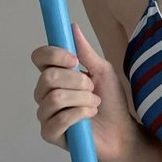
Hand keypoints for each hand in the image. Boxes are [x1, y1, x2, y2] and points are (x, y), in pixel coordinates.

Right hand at [31, 21, 136, 161]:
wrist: (122, 132)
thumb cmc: (111, 103)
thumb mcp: (102, 71)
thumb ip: (86, 52)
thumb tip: (72, 27)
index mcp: (55, 75)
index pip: (39, 57)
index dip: (53, 55)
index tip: (74, 60)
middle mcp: (45, 93)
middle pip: (48, 78)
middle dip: (77, 81)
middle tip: (92, 89)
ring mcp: (46, 114)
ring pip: (55, 98)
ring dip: (82, 99)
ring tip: (95, 104)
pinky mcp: (50, 134)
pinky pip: (58, 119)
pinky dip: (80, 114)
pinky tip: (90, 116)